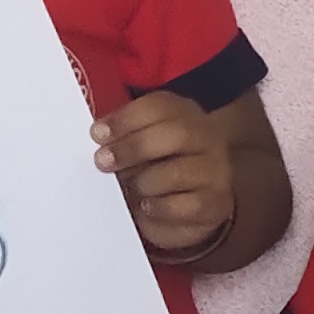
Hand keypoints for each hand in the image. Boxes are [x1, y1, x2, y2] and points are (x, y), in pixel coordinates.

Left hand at [97, 91, 235, 259]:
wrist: (192, 207)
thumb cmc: (157, 169)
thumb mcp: (139, 147)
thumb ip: (122, 137)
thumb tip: (99, 138)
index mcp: (183, 115)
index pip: (160, 106)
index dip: (126, 118)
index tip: (97, 134)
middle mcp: (206, 138)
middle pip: (177, 133)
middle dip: (134, 147)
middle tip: (103, 162)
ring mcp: (215, 171)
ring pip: (177, 172)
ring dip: (144, 182)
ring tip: (131, 190)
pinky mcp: (216, 204)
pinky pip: (185, 205)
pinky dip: (159, 207)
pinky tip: (147, 207)